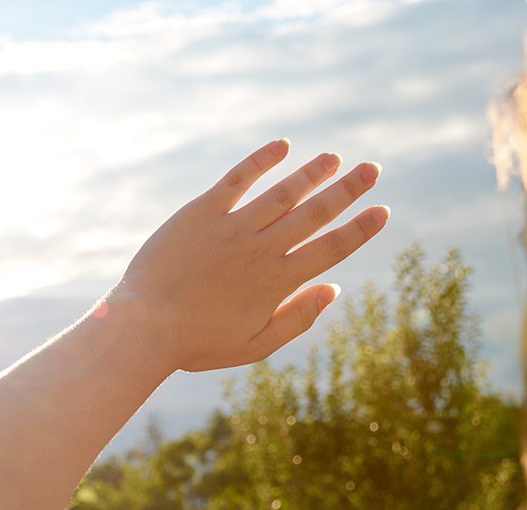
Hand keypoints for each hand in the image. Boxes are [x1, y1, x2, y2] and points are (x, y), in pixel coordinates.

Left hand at [113, 138, 388, 371]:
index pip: (330, 249)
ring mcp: (232, 227)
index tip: (382, 211)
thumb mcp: (254, 345)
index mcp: (277, 282)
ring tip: (334, 157)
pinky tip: (282, 146)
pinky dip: (261, 161)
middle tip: (372, 169)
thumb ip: (297, 319)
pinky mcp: (201, 212)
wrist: (144, 326)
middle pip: (315, 213)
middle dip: (347, 190)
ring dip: (312, 173)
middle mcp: (261, 249)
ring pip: (283, 193)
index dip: (360, 229)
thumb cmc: (197, 341)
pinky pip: (237, 179)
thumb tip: (333, 289)